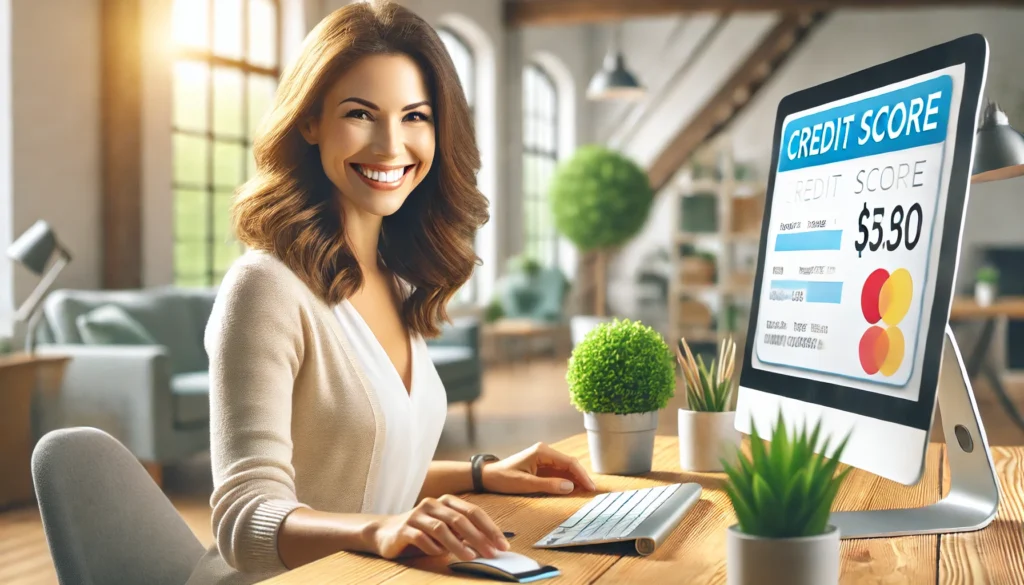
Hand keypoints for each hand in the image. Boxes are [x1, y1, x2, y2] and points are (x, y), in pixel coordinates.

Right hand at [368, 494, 509, 560]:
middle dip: (479, 537)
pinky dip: (433, 547)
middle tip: (492, 553)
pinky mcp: (404, 529)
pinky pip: (421, 538)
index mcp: (446, 501)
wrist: (386, 533)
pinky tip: (440, 555)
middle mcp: (432, 504)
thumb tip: (491, 545)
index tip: (502, 544)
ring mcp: (417, 515)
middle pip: (460, 519)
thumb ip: (465, 534)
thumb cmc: (423, 533)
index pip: (473, 512)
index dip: (490, 528)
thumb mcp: (447, 532)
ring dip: (458, 545)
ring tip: (471, 557)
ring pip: (441, 529)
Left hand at [481, 442, 596, 495]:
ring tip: (587, 492)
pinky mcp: (542, 466)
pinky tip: (574, 489)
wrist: (488, 476)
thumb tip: (570, 487)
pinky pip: (559, 472)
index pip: (569, 462)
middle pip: (570, 464)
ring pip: (566, 468)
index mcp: (542, 452)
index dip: (582, 475)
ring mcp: (544, 458)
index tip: (590, 488)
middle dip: (582, 477)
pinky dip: (568, 480)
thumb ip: (548, 485)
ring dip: (576, 479)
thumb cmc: (503, 479)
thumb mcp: (525, 484)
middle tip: (592, 492)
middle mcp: (545, 452)